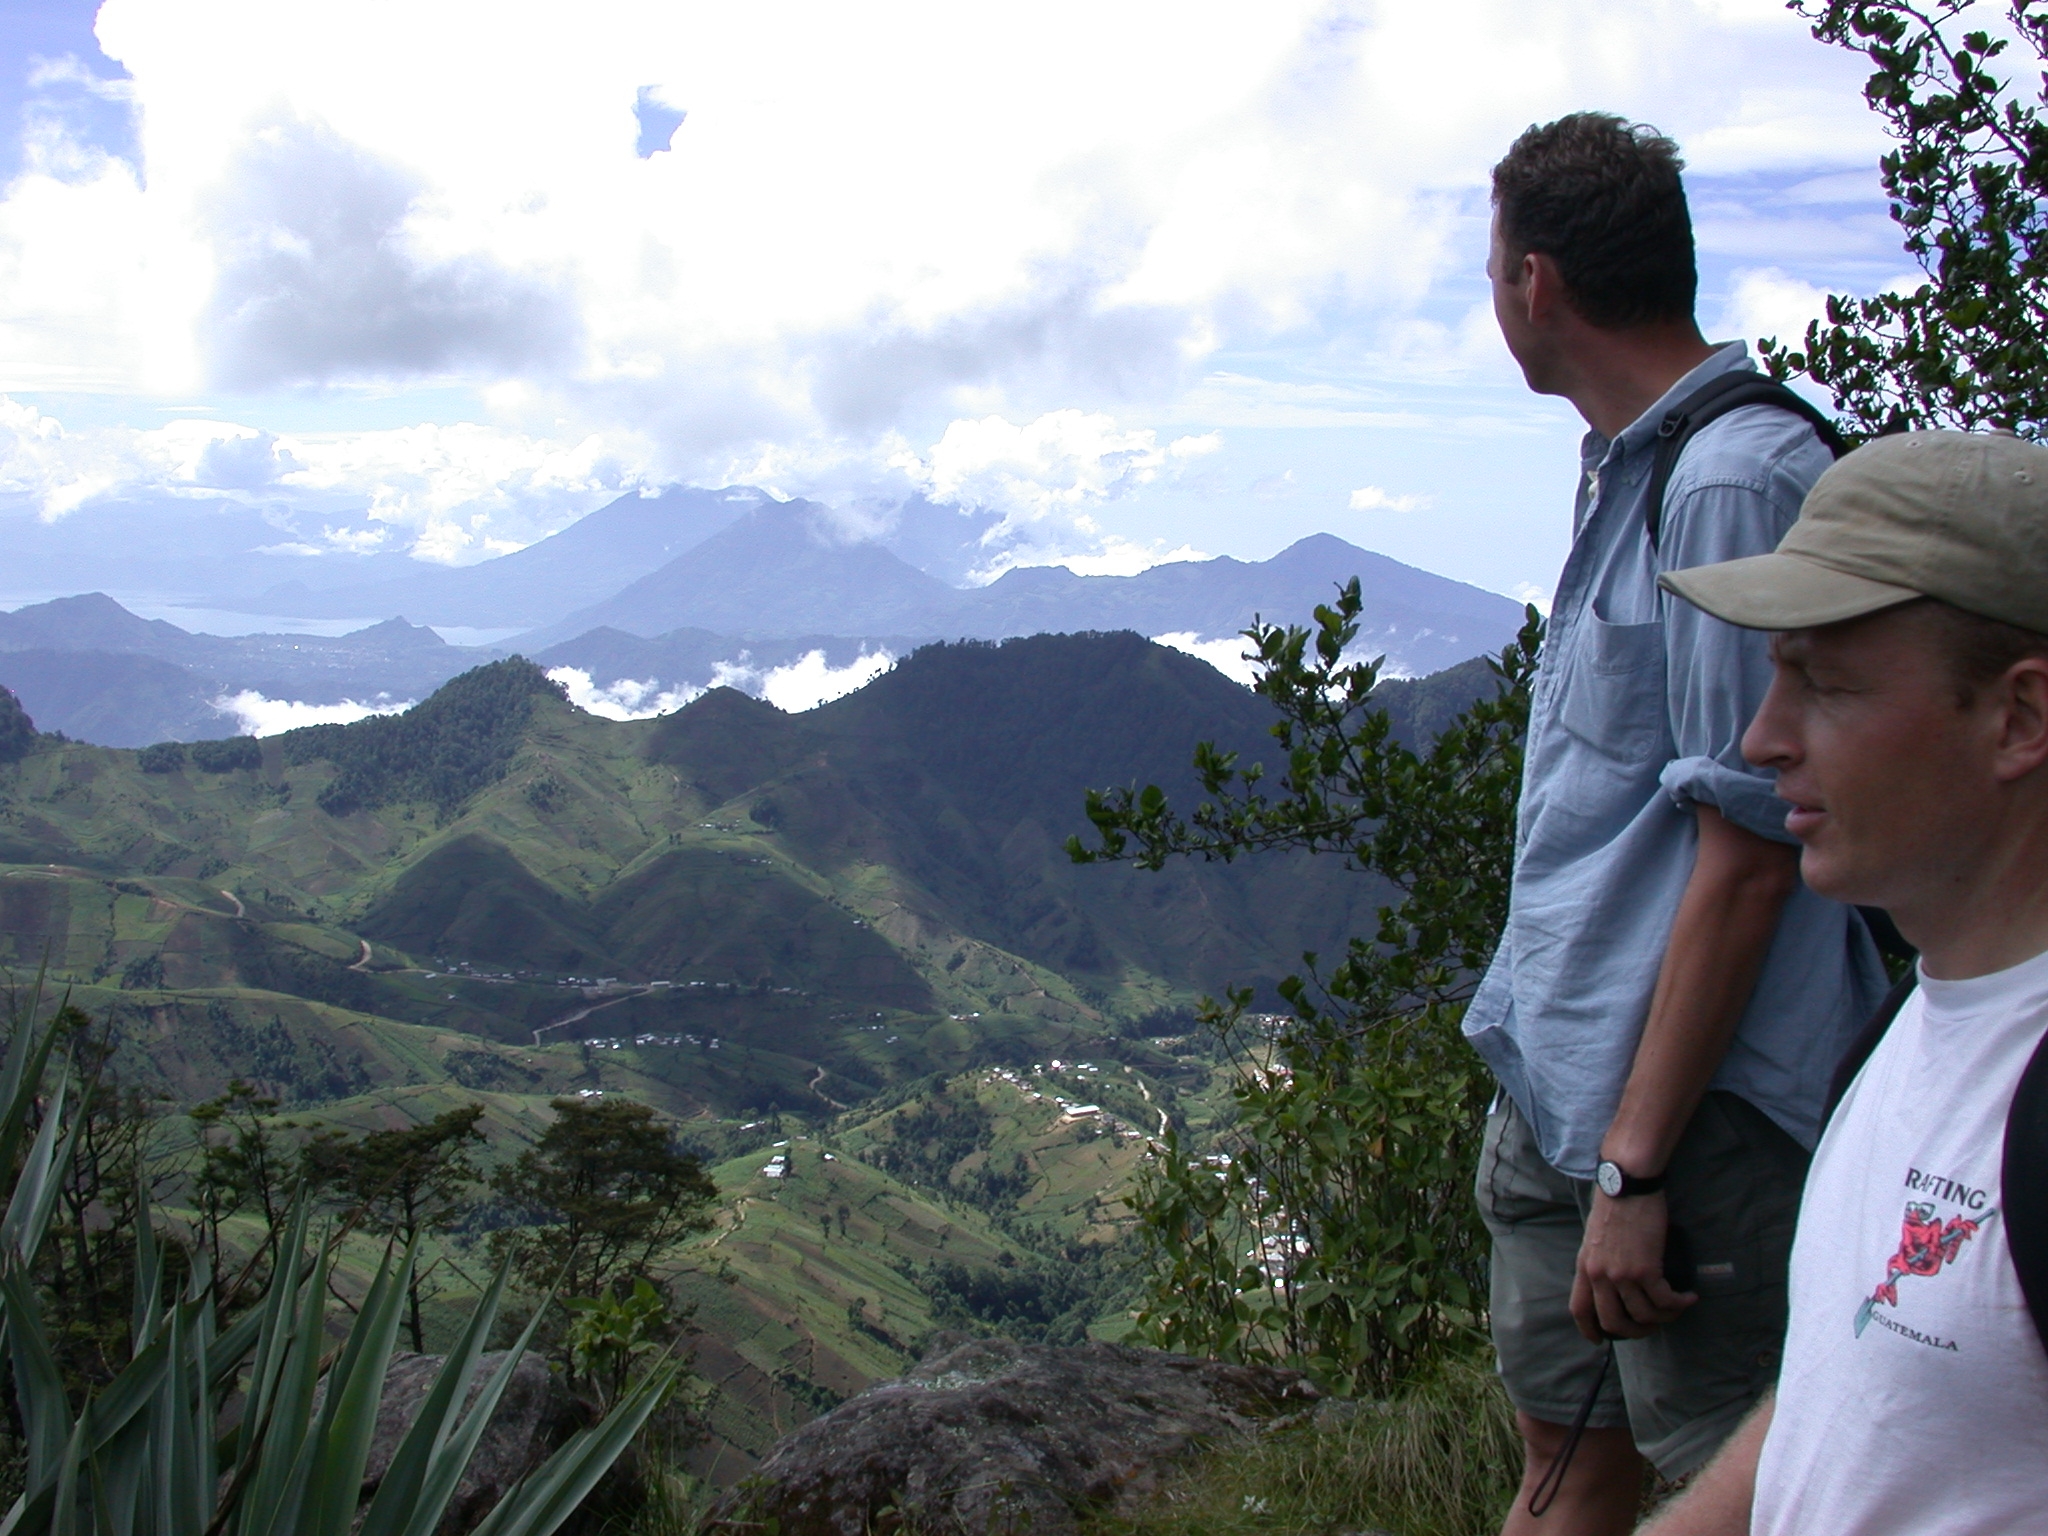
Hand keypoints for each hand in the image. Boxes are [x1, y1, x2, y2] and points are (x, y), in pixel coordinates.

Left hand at [1571, 1188, 1697, 1341]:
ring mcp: (1621, 1274)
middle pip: (1613, 1322)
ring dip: (1663, 1319)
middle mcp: (1599, 1275)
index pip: (1579, 1309)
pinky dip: (1679, 1304)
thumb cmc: (1614, 1204)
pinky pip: (1664, 1301)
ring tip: (1675, 1309)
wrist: (1626, 1184)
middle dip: (1634, 1333)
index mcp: (1584, 1267)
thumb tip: (1610, 1281)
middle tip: (1650, 1328)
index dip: (1589, 1330)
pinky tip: (1688, 1298)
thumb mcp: (1595, 1237)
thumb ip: (1598, 1261)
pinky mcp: (1646, 1269)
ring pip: (1643, 1316)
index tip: (1600, 1340)